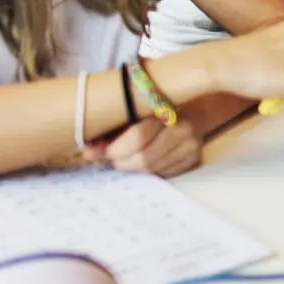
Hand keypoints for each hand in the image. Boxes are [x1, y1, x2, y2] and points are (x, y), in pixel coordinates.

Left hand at [85, 114, 201, 176]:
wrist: (195, 110)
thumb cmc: (156, 109)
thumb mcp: (133, 114)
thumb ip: (110, 132)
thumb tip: (88, 154)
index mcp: (165, 110)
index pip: (138, 137)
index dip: (117, 149)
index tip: (107, 151)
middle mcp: (182, 129)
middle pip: (144, 159)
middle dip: (122, 163)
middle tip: (114, 159)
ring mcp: (191, 146)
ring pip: (152, 169)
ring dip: (134, 168)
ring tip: (128, 159)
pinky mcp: (194, 160)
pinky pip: (164, 174)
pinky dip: (150, 170)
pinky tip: (148, 159)